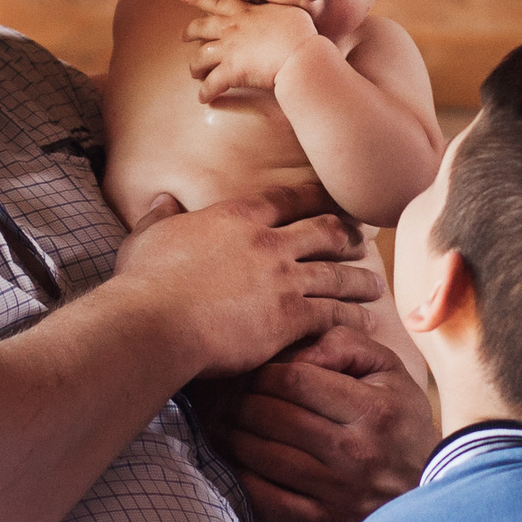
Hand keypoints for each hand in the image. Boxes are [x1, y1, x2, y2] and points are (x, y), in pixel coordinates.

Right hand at [112, 186, 376, 377]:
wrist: (155, 322)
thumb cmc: (145, 282)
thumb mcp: (148, 238)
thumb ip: (160, 217)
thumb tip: (162, 200)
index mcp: (238, 216)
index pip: (288, 199)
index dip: (314, 198)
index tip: (332, 202)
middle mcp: (270, 242)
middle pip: (325, 232)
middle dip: (348, 236)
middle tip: (363, 241)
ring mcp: (284, 279)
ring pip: (337, 274)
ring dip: (360, 280)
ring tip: (375, 286)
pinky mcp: (289, 317)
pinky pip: (332, 314)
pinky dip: (352, 317)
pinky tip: (366, 322)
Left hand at [181, 0, 324, 103]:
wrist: (299, 54)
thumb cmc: (300, 33)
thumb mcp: (290, 11)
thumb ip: (279, 9)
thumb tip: (282, 12)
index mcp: (246, 13)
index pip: (218, 2)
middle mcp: (232, 29)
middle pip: (201, 28)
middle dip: (190, 32)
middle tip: (183, 36)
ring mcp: (229, 50)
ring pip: (201, 57)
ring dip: (195, 65)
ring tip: (194, 72)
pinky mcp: (231, 71)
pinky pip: (212, 84)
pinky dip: (206, 92)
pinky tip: (203, 98)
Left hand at [213, 326, 437, 521]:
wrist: (427, 492)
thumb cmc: (401, 422)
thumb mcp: (389, 372)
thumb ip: (345, 345)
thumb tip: (296, 350)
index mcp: (374, 410)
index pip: (297, 380)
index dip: (265, 371)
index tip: (255, 372)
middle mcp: (357, 453)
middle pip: (274, 416)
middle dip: (242, 401)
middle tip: (230, 395)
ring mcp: (339, 493)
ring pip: (263, 455)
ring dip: (235, 435)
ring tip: (227, 423)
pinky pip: (266, 498)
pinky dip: (243, 476)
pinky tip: (239, 460)